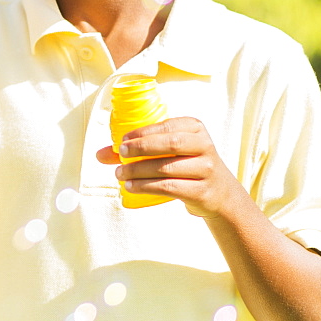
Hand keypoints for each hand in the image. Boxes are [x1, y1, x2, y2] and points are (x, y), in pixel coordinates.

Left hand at [95, 117, 244, 218]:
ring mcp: (206, 169)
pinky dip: (147, 186)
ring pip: (167, 168)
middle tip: (119, 154)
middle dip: (140, 148)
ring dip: (138, 171)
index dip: (142, 133)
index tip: (122, 141)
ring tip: (120, 174)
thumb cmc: (186, 165)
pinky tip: (132, 186)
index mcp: (195, 128)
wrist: (220, 193)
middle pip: (169, 144)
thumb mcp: (170, 151)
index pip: (166, 126)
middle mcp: (204, 146)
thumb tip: (100, 154)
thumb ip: (138, 149)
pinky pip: (170, 187)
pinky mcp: (202, 191)